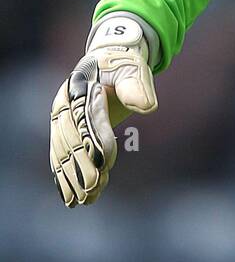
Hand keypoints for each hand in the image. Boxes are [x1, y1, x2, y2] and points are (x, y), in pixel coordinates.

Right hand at [49, 15, 157, 206]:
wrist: (105, 61)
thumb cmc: (122, 65)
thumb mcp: (133, 68)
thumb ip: (137, 85)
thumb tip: (148, 106)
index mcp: (80, 86)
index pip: (88, 119)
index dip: (96, 143)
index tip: (105, 166)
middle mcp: (64, 105)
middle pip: (72, 140)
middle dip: (82, 167)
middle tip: (92, 189)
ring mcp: (60, 119)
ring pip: (64, 153)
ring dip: (73, 177)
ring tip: (84, 200)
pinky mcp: (63, 131)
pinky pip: (61, 156)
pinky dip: (65, 177)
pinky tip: (72, 198)